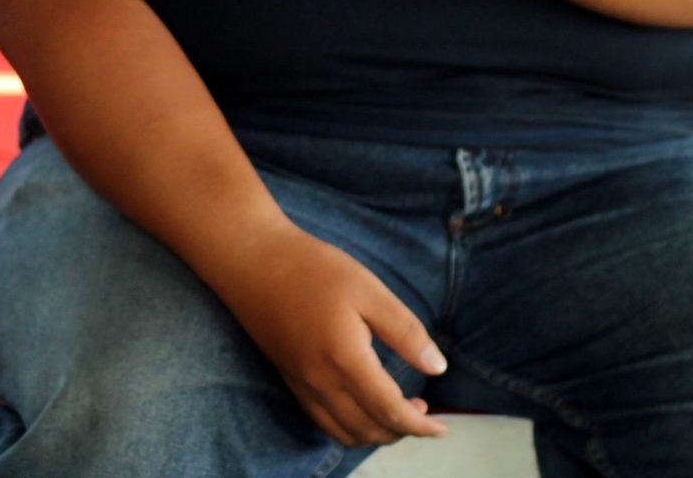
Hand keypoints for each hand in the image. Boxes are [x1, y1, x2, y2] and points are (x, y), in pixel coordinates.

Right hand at [209, 222, 450, 446]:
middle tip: (423, 413)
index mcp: (346, 360)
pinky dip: (348, 428)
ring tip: (396, 412)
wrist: (250, 258)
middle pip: (369, 430)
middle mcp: (320, 382)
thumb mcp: (368, 289)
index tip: (442, 428)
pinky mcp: (287, 378)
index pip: (391, 412)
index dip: (421, 427)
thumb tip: (437, 368)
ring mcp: (300, 383)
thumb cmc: (311, 267)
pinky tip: (359, 408)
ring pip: (343, 433)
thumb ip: (405, 332)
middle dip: (402, 431)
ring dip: (375, 433)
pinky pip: (321, 421)